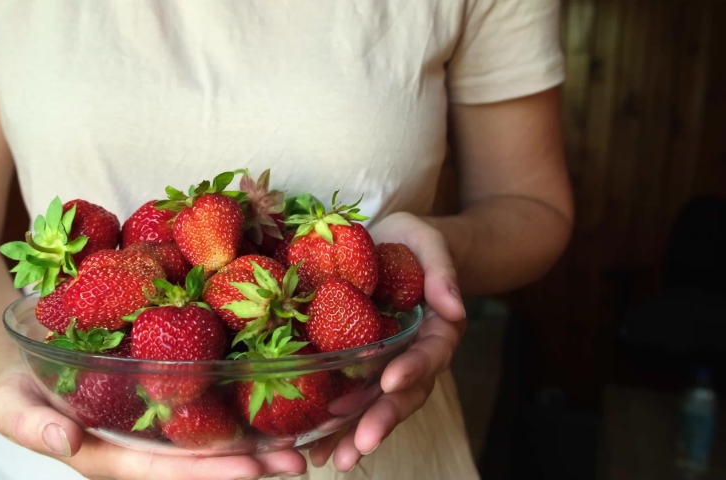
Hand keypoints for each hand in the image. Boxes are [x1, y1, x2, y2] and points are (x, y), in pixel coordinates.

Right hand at [0, 363, 307, 479]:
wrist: (18, 366)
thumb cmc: (15, 390)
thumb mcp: (11, 406)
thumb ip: (32, 425)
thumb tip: (65, 441)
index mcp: (107, 455)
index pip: (165, 470)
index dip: (208, 471)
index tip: (251, 469)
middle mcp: (138, 446)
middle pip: (199, 461)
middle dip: (247, 463)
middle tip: (297, 460)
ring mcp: (151, 425)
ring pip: (208, 438)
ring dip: (252, 440)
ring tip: (302, 437)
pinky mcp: (159, 397)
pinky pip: (201, 407)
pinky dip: (235, 407)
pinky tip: (270, 399)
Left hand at [309, 212, 466, 471]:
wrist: (390, 245)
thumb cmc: (411, 242)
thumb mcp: (427, 242)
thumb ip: (441, 271)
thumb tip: (453, 306)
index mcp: (437, 329)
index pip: (431, 353)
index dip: (414, 368)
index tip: (392, 380)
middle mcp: (414, 355)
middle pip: (405, 393)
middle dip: (383, 419)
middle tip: (362, 443)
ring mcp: (388, 365)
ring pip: (377, 405)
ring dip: (357, 434)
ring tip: (335, 460)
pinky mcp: (361, 367)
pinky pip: (352, 399)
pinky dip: (337, 426)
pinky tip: (314, 447)